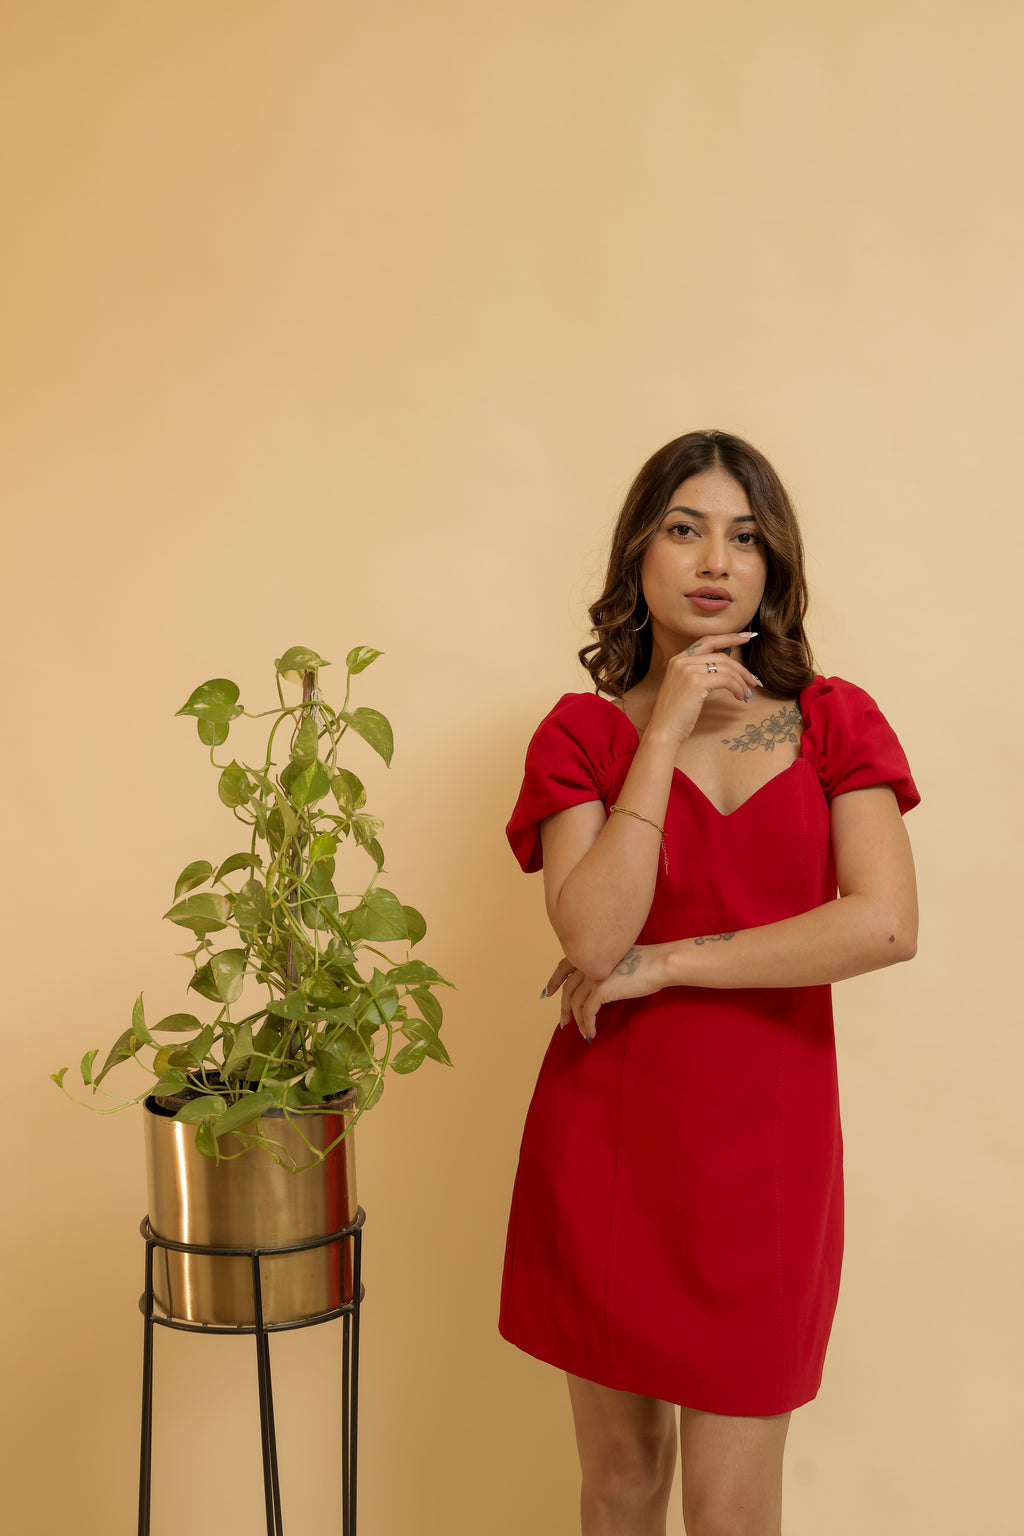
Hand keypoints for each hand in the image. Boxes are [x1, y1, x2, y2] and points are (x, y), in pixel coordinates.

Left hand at [542, 945, 670, 1041]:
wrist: (658, 964)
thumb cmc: (645, 964)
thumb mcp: (618, 963)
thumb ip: (604, 970)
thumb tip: (598, 989)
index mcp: (590, 954)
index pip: (564, 967)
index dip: (554, 980)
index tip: (548, 992)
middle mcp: (587, 963)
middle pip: (567, 989)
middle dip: (564, 1008)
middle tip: (563, 1022)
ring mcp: (592, 975)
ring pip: (576, 1003)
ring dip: (577, 1021)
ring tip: (583, 1033)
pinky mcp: (600, 989)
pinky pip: (587, 1012)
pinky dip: (588, 1025)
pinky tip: (592, 1033)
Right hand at [647, 633, 761, 746]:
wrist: (663, 731)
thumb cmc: (676, 715)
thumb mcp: (686, 688)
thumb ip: (700, 674)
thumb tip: (728, 670)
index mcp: (678, 659)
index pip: (708, 641)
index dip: (729, 637)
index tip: (747, 637)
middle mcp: (681, 660)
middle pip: (722, 656)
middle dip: (741, 668)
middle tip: (754, 680)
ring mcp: (688, 670)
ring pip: (727, 668)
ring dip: (742, 681)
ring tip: (747, 694)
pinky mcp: (696, 682)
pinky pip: (727, 680)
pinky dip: (738, 688)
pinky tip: (739, 697)